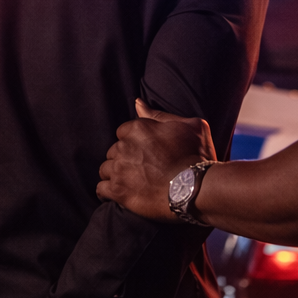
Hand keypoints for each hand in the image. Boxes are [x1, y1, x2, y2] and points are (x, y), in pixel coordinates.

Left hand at [97, 99, 216, 219]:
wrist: (196, 188)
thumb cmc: (196, 156)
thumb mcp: (189, 126)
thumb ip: (159, 114)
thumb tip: (137, 103)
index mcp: (138, 128)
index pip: (123, 132)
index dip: (133, 143)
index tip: (144, 153)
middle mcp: (124, 147)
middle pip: (114, 151)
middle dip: (124, 159)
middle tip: (140, 169)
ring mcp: (119, 169)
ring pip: (106, 169)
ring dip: (115, 175)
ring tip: (131, 183)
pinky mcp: (118, 191)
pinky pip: (101, 190)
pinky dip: (108, 192)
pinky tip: (117, 194)